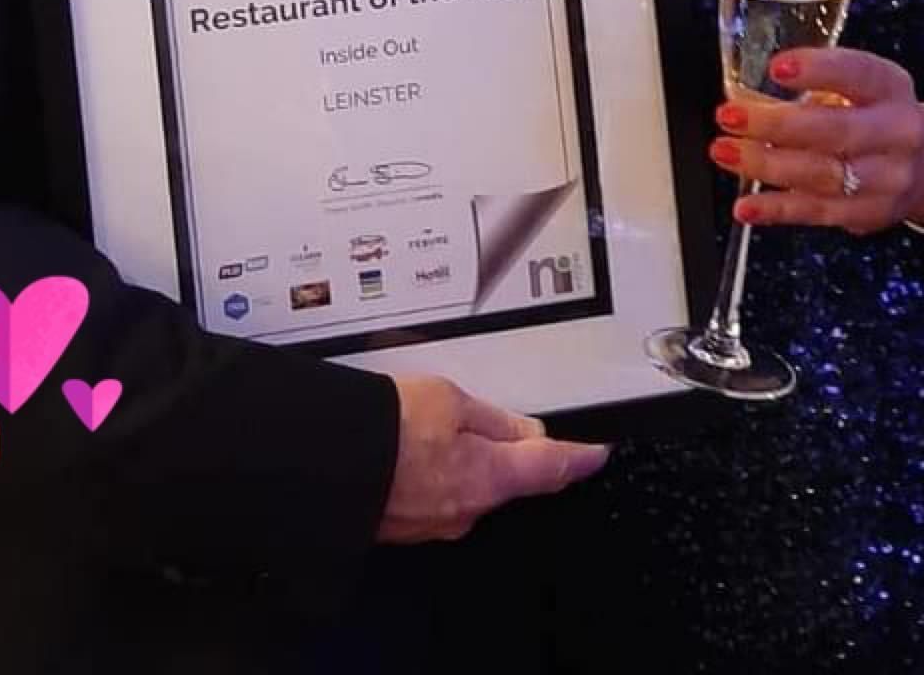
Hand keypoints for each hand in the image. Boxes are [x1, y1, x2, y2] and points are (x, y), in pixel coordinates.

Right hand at [376, 374, 608, 542]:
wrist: (326, 465)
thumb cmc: (383, 430)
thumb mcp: (448, 399)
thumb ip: (493, 417)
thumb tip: (525, 431)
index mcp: (487, 476)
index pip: (551, 467)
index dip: (579, 458)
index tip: (597, 454)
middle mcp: (468, 511)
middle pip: (508, 476)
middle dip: (502, 448)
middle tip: (471, 413)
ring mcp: (437, 523)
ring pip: (470, 484)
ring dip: (463, 457)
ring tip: (425, 424)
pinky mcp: (410, 526)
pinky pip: (438, 494)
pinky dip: (435, 471)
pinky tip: (410, 449)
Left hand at [711, 47, 923, 234]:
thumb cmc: (879, 115)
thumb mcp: (864, 84)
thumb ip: (819, 81)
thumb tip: (747, 86)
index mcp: (890, 87)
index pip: (858, 73)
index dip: (818, 69)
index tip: (776, 68)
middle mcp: (896, 132)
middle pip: (836, 130)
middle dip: (775, 124)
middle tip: (730, 116)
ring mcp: (885, 178)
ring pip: (822, 175)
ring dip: (765, 165)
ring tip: (724, 151)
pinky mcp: (868, 213)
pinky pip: (817, 213)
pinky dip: (776, 210)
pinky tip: (745, 206)